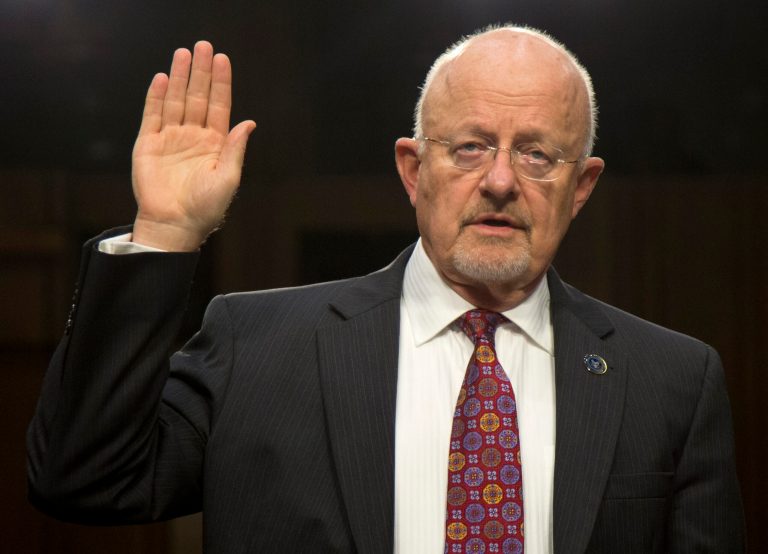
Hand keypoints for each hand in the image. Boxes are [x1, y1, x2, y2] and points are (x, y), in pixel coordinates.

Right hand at [131, 41, 255, 250]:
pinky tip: (161, 79)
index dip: (220, 83)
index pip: (219, 106)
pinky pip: (152, 116)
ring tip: (183, 54)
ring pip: (175, 101)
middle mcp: (193, 137)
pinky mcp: (149, 145)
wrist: (175, 225)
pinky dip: (156, 97)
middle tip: (203, 46)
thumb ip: (236, 149)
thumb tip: (250, 121)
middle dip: (200, 72)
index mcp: (215, 144)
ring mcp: (171, 139)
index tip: (222, 60)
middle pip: (197, 97)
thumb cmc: (205, 208)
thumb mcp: (228, 178)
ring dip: (178, 77)